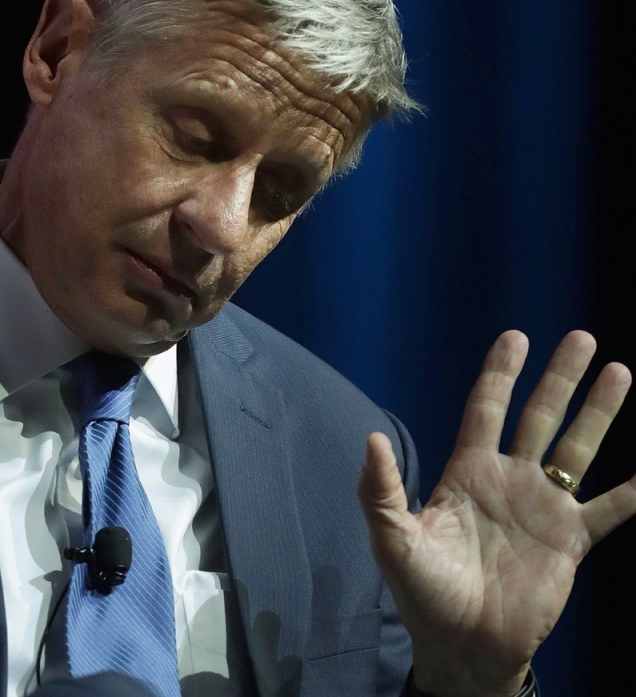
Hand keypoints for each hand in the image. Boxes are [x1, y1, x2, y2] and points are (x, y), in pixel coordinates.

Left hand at [358, 330, 633, 696]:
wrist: (462, 643)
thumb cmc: (422, 591)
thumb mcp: (392, 538)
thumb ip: (380, 490)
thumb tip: (371, 440)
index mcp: (467, 472)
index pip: (485, 409)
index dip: (500, 374)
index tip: (516, 337)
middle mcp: (508, 480)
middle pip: (538, 416)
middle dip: (559, 378)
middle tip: (581, 338)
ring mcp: (542, 507)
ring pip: (576, 448)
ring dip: (598, 412)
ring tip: (620, 371)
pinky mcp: (570, 541)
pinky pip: (611, 509)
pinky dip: (635, 491)